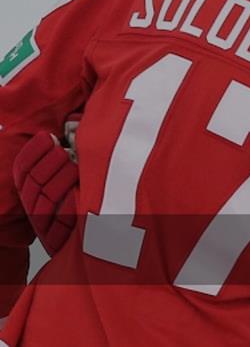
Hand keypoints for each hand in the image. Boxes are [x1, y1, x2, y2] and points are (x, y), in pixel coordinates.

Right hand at [13, 130, 79, 254]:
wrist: (100, 246)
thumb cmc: (90, 204)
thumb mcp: (76, 178)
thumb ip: (68, 157)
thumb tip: (72, 131)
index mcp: (34, 193)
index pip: (23, 171)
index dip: (32, 153)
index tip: (47, 136)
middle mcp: (36, 210)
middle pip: (32, 184)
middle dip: (46, 164)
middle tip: (62, 151)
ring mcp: (47, 228)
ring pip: (43, 202)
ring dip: (58, 181)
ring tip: (74, 167)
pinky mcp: (60, 243)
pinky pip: (60, 225)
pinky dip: (68, 207)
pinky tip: (78, 194)